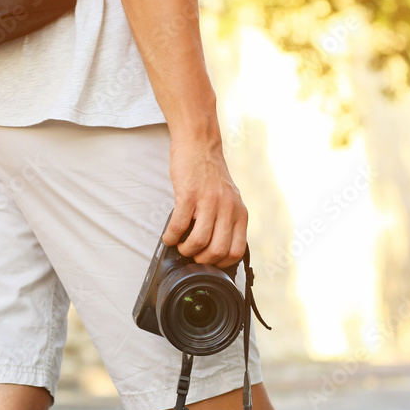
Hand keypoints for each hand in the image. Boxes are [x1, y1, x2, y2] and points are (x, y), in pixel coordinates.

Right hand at [164, 136, 246, 267]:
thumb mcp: (229, 199)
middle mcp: (227, 208)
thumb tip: (216, 246)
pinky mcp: (189, 195)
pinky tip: (169, 235)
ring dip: (186, 249)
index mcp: (239, 212)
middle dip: (201, 259)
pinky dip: (171, 236)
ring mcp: (208, 201)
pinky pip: (179, 225)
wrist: (199, 145)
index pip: (236, 250)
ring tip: (180, 245)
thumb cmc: (210, 173)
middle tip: (193, 255)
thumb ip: (227, 220)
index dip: (221, 263)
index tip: (210, 262)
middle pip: (218, 251)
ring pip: (199, 241)